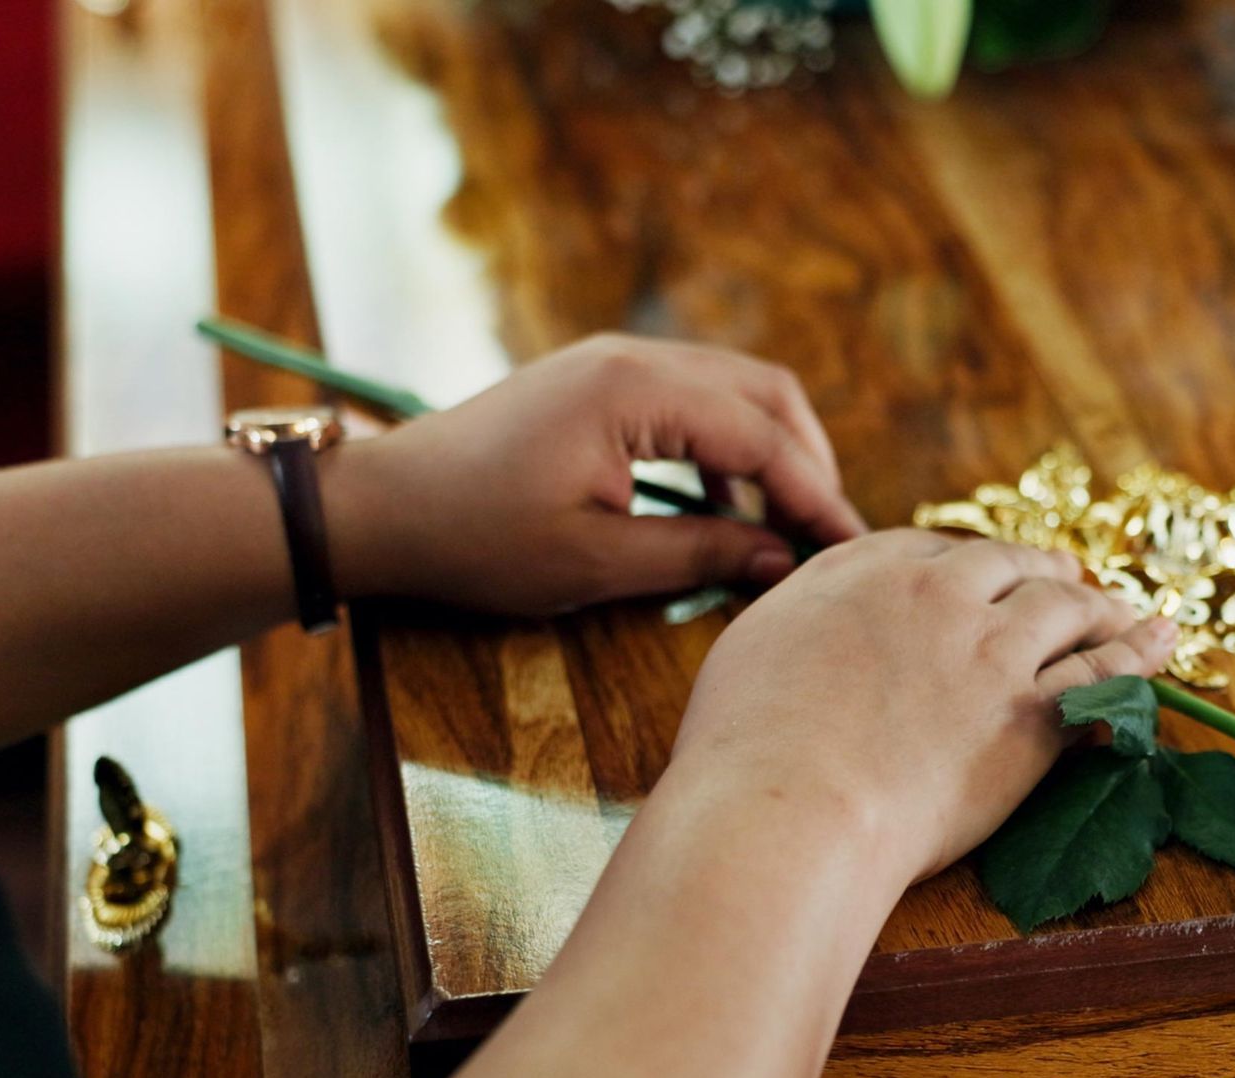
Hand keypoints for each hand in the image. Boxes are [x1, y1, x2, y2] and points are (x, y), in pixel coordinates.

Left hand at [329, 334, 865, 613]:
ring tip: (787, 528)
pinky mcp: (601, 383)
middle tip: (826, 538)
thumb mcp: (596, 562)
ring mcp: (616, 363)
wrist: (384, 508)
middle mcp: (635, 358)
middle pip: (767, 394)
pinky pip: (694, 402)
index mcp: (637, 392)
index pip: (764, 439)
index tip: (850, 551)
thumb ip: (700, 554)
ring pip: (735, 391)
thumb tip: (780, 560)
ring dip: (773, 455)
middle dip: (808, 465)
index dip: (817, 498)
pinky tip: (726, 510)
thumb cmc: (477, 538)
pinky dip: (728, 450)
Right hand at [672, 530, 1178, 886]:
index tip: (980, 577)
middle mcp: (937, 592)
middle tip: (1067, 581)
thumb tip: (817, 621)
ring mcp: (992, 650)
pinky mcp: (1032, 713)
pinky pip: (1104, 672)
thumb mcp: (752, 648)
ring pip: (1069, 609)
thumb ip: (800, 618)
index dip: (966, 566)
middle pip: (1010, 567)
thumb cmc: (745, 747)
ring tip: (1129, 611)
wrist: (788, 807)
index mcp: (864, 569)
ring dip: (1103, 607)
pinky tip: (1164, 641)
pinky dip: (1140, 653)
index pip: (932, 549)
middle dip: (1042, 571)